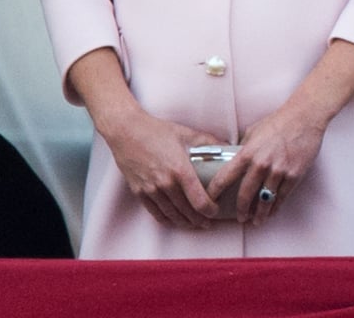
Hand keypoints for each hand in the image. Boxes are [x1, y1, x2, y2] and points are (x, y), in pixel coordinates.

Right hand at [104, 108, 220, 228]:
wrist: (126, 131)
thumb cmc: (156, 130)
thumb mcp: (185, 132)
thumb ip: (208, 141)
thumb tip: (227, 145)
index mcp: (180, 170)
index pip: (200, 201)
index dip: (210, 211)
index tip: (215, 211)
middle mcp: (166, 183)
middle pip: (187, 212)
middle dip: (200, 220)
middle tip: (208, 222)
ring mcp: (151, 190)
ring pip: (172, 215)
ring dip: (185, 223)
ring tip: (194, 224)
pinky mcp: (139, 192)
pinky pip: (156, 213)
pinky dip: (167, 220)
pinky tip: (174, 220)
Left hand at [206, 101, 325, 226]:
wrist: (304, 118)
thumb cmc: (278, 122)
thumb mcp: (254, 131)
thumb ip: (244, 148)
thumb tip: (235, 160)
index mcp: (248, 152)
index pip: (225, 176)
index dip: (215, 191)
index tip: (209, 201)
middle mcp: (261, 164)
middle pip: (245, 195)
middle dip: (240, 210)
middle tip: (239, 218)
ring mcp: (278, 172)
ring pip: (264, 201)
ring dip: (258, 215)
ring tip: (255, 221)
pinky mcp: (293, 176)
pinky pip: (281, 198)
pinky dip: (274, 208)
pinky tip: (270, 212)